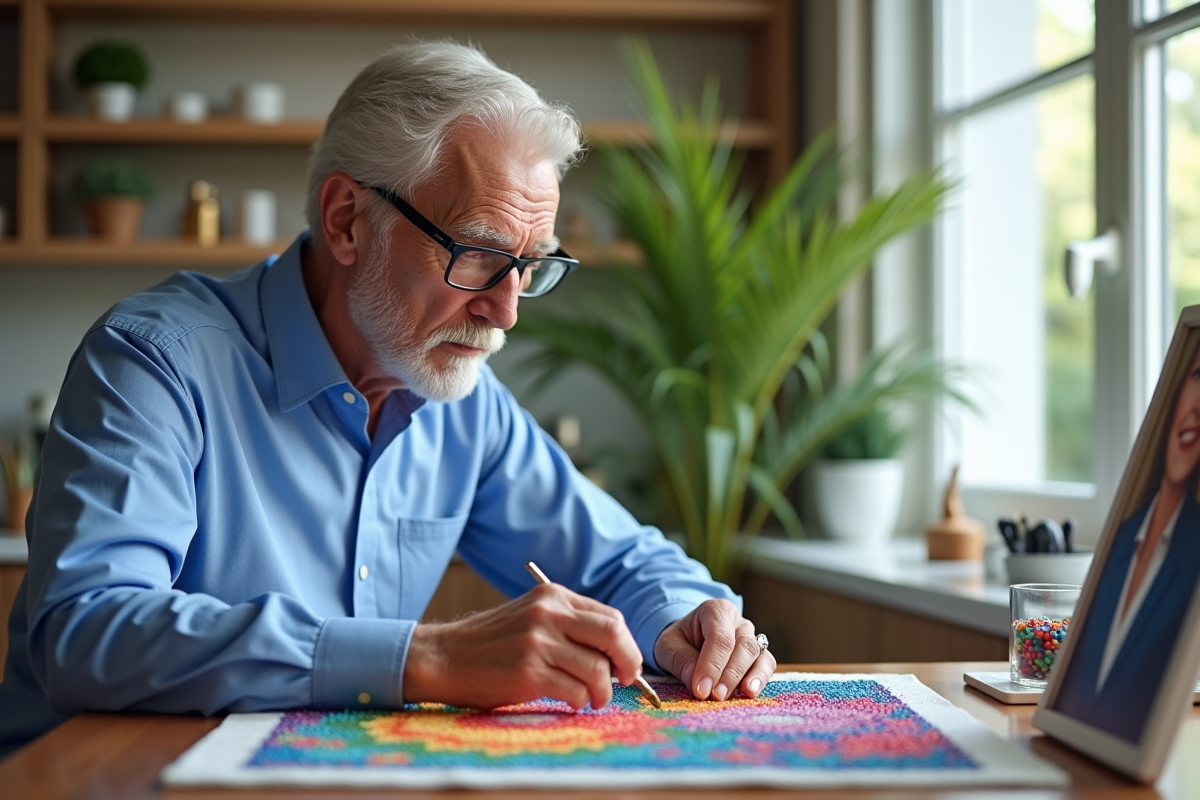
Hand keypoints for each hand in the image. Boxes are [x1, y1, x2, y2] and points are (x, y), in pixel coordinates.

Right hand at [403, 583, 642, 710]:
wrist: (444, 657)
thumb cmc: (492, 644)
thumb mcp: (532, 617)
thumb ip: (569, 625)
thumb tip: (617, 654)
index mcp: (553, 596)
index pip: (611, 618)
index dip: (626, 645)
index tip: (625, 665)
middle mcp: (548, 613)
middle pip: (613, 636)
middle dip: (628, 664)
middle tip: (624, 682)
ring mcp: (538, 642)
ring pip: (597, 670)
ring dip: (601, 691)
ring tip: (590, 698)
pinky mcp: (528, 672)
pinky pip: (575, 691)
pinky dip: (579, 701)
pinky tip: (569, 701)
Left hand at [653, 599, 775, 700]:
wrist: (688, 641)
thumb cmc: (679, 640)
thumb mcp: (669, 646)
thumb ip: (682, 661)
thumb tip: (698, 684)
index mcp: (716, 610)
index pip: (719, 637)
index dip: (712, 664)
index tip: (701, 689)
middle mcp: (738, 622)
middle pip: (742, 646)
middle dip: (729, 674)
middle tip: (714, 696)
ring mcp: (752, 637)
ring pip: (757, 655)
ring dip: (747, 678)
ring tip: (736, 696)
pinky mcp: (760, 655)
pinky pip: (767, 665)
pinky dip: (760, 679)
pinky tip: (750, 693)